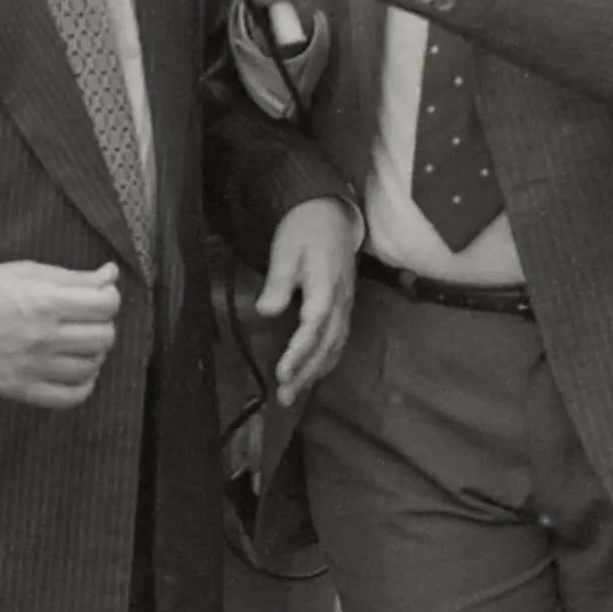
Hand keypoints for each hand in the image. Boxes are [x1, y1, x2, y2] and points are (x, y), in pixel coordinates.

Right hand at [0, 261, 121, 408]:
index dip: (107, 298)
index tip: (96, 298)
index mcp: (45, 300)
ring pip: (91, 366)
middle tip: (83, 320)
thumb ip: (73, 277)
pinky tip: (76, 370)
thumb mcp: (27, 271)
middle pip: (104, 336)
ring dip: (92, 353)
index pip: (106, 304)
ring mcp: (32, 365)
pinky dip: (83, 384)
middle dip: (100, 324)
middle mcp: (42, 335)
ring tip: (77, 343)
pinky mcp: (21, 389)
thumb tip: (110, 275)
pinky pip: (71, 396)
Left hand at [241, 198, 360, 405]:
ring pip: (334, 347)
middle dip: (306, 373)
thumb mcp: (285, 250)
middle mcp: (340, 302)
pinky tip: (313, 374)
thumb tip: (266, 311)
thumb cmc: (304, 230)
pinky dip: (326, 361)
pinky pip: (338, 341)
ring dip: (315, 372)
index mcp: (326, 288)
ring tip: (294, 394)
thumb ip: (277, 282)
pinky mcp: (344, 308)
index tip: (282, 372)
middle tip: (284, 397)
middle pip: (326, 345)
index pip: (313, 327)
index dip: (299, 352)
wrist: (331, 215)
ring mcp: (345, 306)